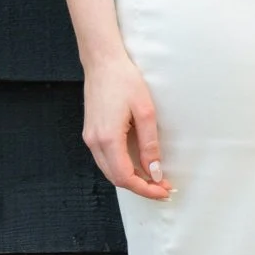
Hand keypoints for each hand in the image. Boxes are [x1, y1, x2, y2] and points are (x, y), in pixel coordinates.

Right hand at [83, 54, 170, 199]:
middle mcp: (94, 142)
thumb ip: (150, 144)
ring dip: (132, 179)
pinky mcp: (91, 133)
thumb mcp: (145, 112)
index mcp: (108, 138)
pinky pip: (106, 160)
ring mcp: (90, 138)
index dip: (145, 189)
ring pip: (110, 171)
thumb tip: (155, 171)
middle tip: (164, 188)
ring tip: (155, 179)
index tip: (163, 191)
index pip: (125, 177)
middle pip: (116, 178)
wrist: (103, 62)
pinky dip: (122, 168)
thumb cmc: (124, 80)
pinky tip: (138, 166)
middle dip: (141, 187)